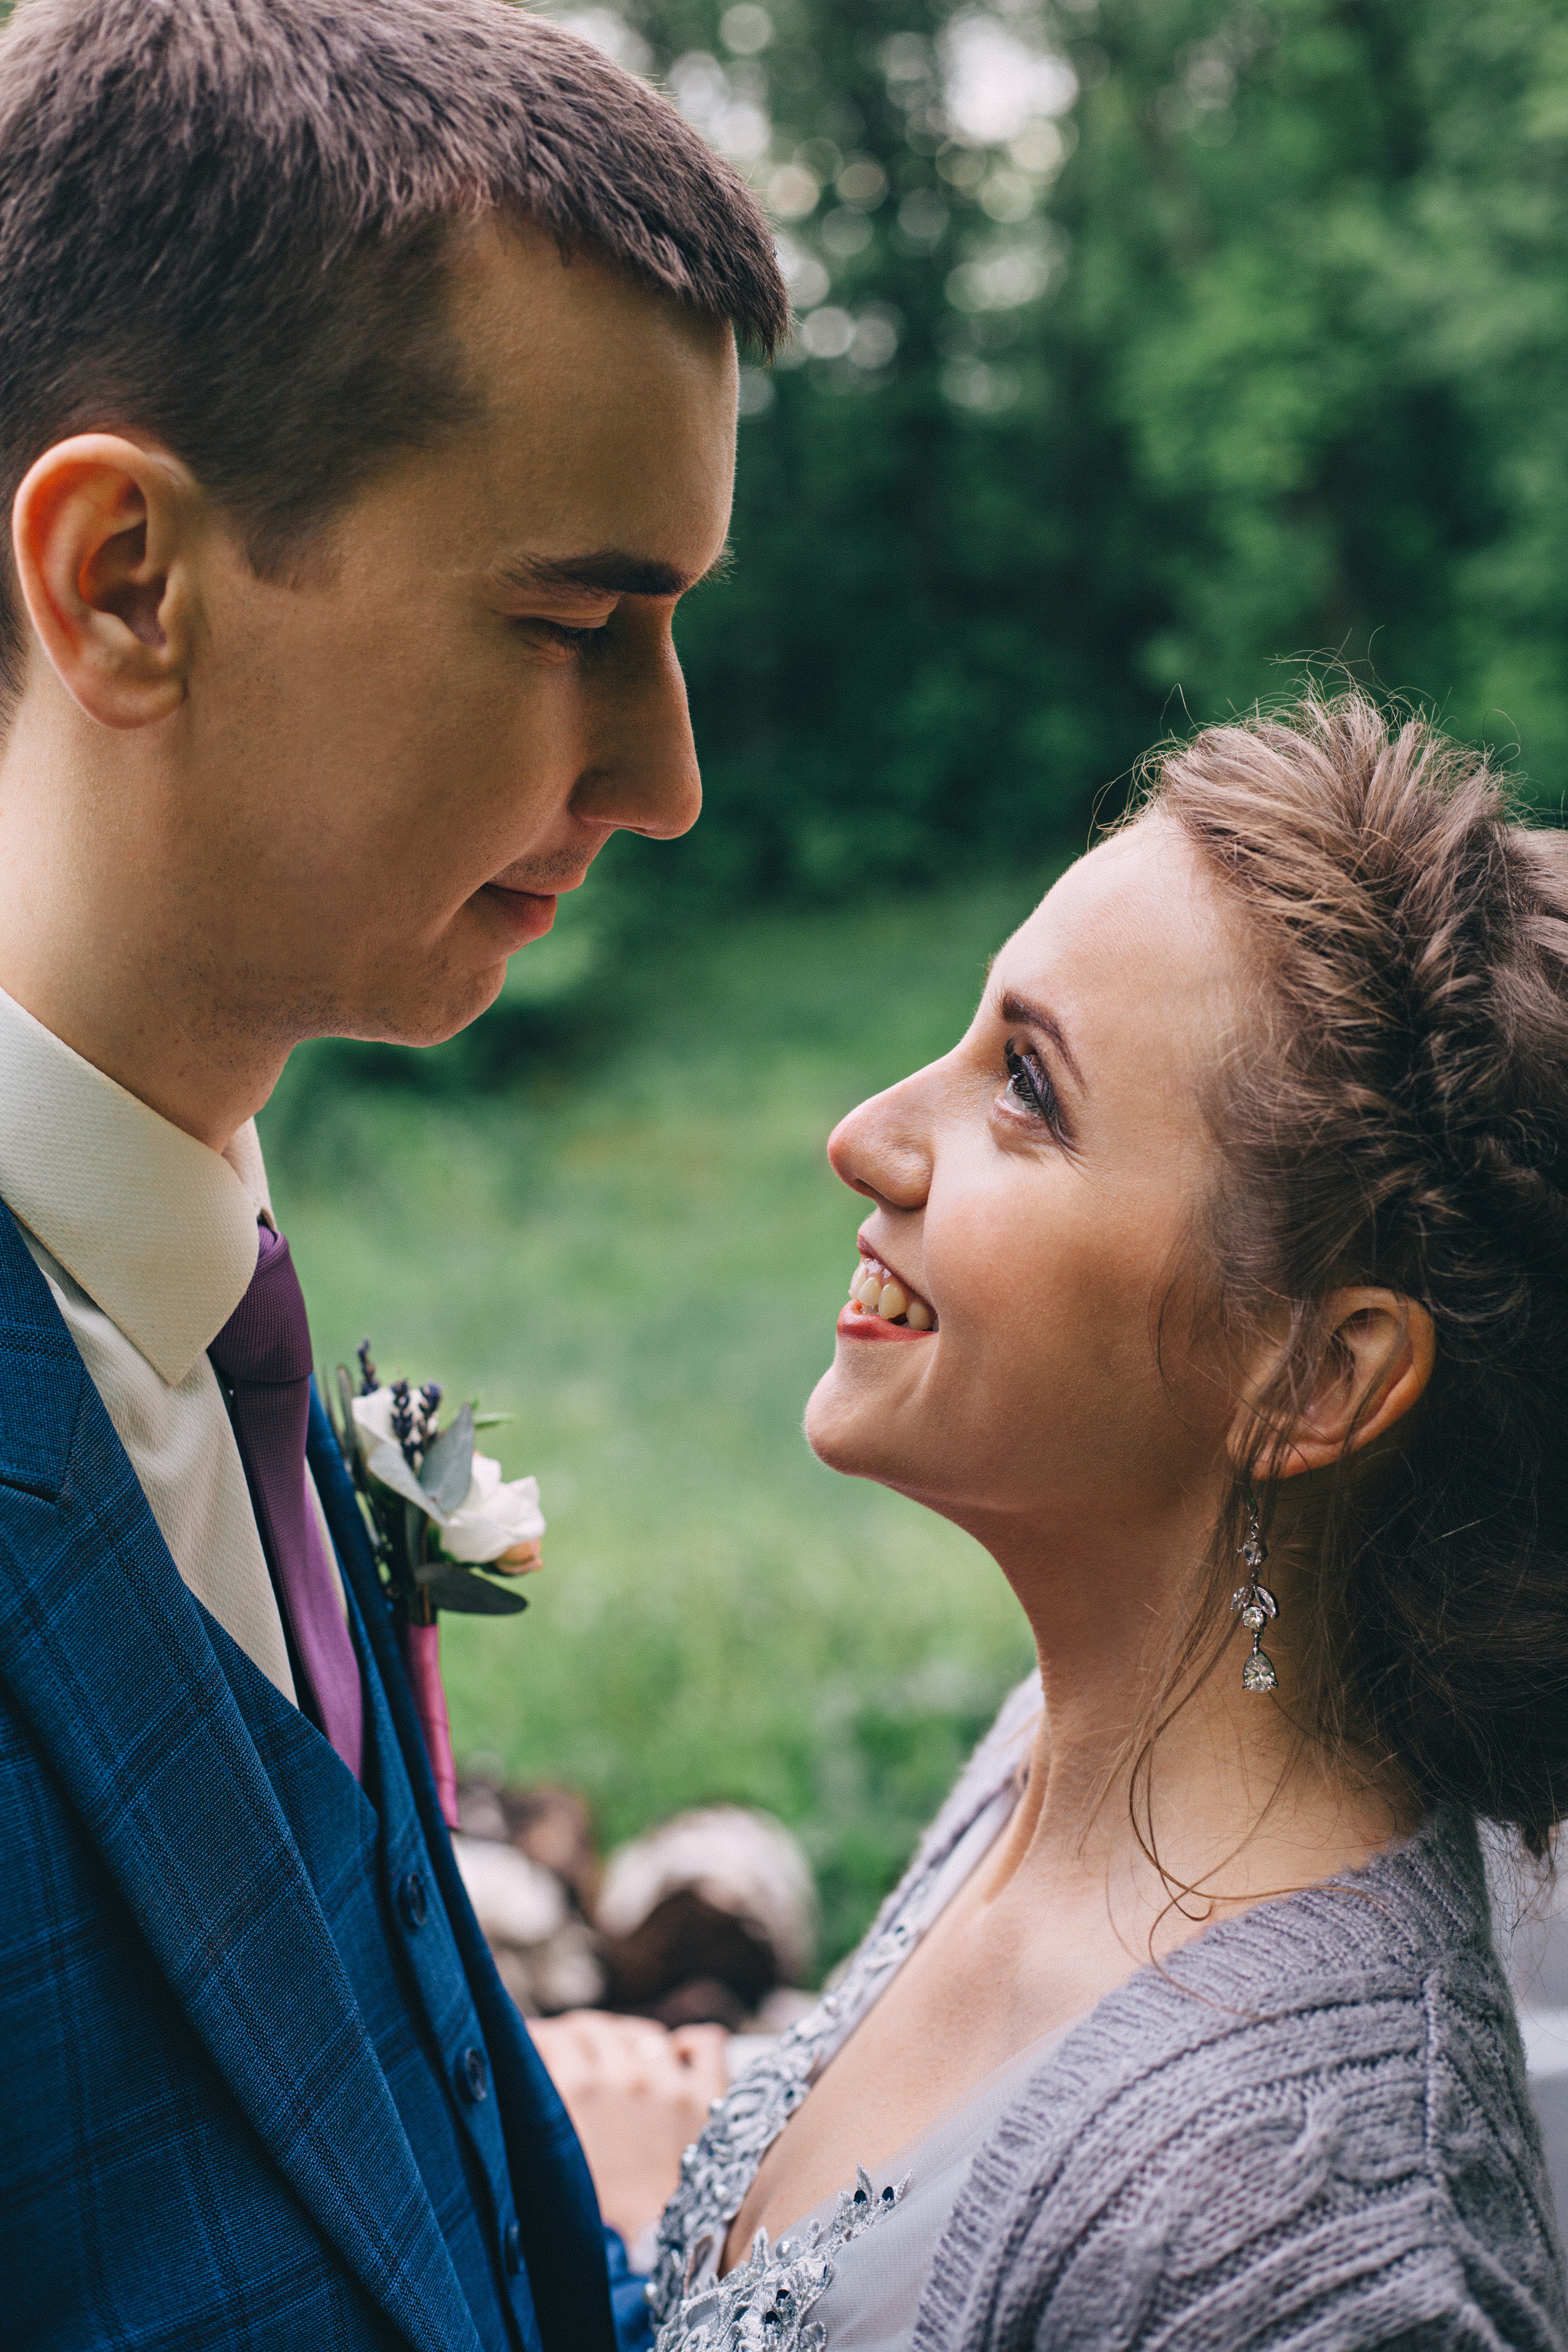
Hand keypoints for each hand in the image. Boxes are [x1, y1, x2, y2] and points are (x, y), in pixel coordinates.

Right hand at [530, 2009, 729, 2248]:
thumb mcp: (550, 2169)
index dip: (540, 2039)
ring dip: (624, 2039)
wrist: (660, 2257)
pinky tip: (677, 2054)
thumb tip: (522, 2086)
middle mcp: (623, 2076)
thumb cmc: (597, 2225)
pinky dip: (689, 2045)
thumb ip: (540, 2118)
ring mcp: (670, 2082)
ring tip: (617, 2055)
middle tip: (570, 2050)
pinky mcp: (709, 2094)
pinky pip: (703, 2042)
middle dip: (576, 2035)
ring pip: (641, 2034)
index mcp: (578, 2092)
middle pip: (594, 2029)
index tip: (534, 2048)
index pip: (554, 2037)